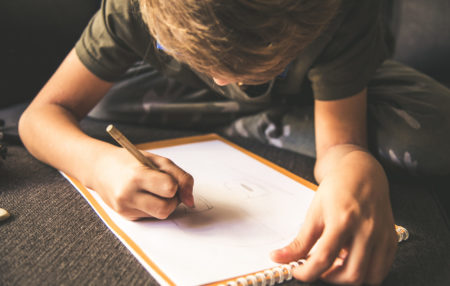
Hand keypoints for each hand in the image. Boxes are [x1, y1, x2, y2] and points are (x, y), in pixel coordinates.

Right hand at [91, 147, 193, 219]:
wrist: (99, 168)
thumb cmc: (131, 162)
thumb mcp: (158, 160)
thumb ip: (181, 177)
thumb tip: (191, 202)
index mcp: (138, 175)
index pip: (169, 189)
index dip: (175, 185)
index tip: (169, 179)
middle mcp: (129, 194)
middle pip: (166, 208)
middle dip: (173, 199)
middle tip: (166, 188)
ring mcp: (125, 208)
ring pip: (160, 215)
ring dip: (165, 204)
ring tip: (155, 191)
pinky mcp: (126, 216)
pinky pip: (151, 216)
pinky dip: (153, 207)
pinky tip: (144, 196)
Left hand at [271, 151, 396, 284]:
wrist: (361, 173)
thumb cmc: (337, 189)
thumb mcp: (314, 213)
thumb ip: (299, 241)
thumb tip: (278, 258)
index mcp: (343, 220)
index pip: (324, 258)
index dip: (307, 272)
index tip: (296, 271)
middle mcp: (366, 230)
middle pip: (351, 275)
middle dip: (329, 279)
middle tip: (316, 270)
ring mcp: (382, 236)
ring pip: (369, 277)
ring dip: (348, 279)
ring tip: (334, 266)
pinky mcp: (391, 240)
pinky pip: (381, 269)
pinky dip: (365, 273)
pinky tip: (350, 261)